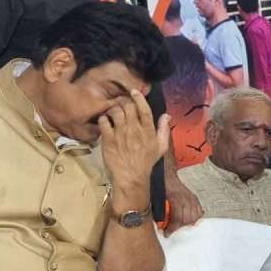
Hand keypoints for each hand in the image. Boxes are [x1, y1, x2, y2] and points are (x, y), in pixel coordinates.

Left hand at [99, 90, 168, 209]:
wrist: (130, 178)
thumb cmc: (146, 163)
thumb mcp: (161, 147)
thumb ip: (164, 130)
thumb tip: (166, 115)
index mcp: (148, 131)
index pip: (144, 109)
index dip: (138, 98)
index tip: (134, 92)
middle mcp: (134, 130)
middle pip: (128, 107)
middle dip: (124, 103)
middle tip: (121, 104)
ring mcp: (120, 134)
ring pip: (115, 111)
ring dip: (113, 109)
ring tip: (113, 114)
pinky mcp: (108, 139)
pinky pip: (103, 121)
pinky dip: (103, 119)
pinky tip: (105, 123)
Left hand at [164, 171, 203, 236]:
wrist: (166, 175)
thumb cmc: (160, 186)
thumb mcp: (156, 199)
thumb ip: (160, 212)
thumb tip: (161, 224)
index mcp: (175, 199)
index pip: (177, 219)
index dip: (171, 229)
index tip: (167, 233)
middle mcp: (185, 199)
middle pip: (187, 219)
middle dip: (178, 227)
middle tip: (171, 228)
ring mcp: (191, 198)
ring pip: (194, 216)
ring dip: (187, 223)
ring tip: (179, 223)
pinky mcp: (194, 198)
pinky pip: (199, 211)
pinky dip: (195, 216)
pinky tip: (188, 218)